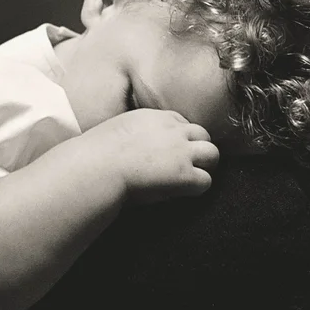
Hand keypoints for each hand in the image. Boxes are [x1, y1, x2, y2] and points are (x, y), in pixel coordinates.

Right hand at [76, 109, 218, 203]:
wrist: (97, 168)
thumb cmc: (97, 154)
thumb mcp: (117, 129)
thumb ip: (134, 132)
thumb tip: (135, 144)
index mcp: (155, 117)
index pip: (182, 122)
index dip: (180, 138)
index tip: (171, 152)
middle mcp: (173, 130)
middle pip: (203, 135)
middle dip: (198, 149)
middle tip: (187, 166)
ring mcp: (181, 152)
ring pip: (213, 154)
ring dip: (204, 166)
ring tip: (190, 180)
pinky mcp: (184, 174)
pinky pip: (206, 181)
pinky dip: (197, 188)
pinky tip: (183, 193)